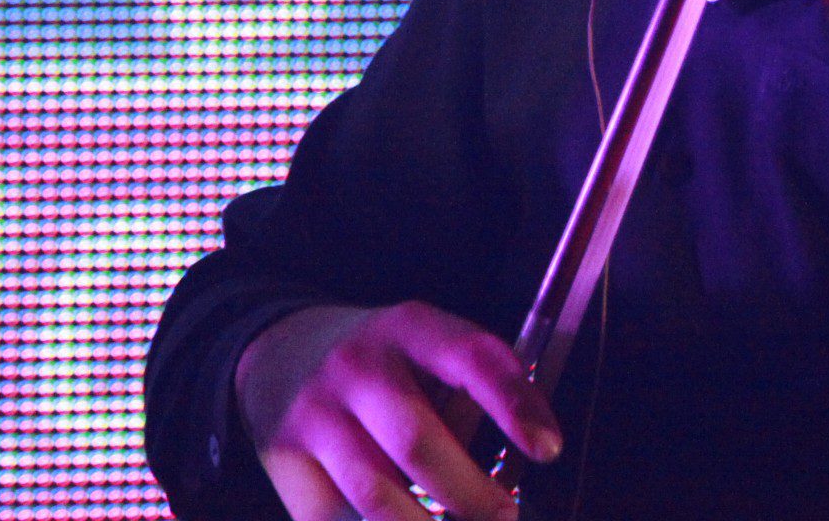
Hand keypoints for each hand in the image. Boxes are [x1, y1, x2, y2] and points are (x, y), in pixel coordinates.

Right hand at [234, 301, 561, 520]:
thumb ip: (469, 388)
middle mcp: (357, 367)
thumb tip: (530, 453)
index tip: (548, 448)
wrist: (280, 351)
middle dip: (471, 495)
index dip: (514, 403)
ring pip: (376, 496)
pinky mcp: (282, 458)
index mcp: (408, 327)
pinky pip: (332, 518)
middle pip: (418, 443)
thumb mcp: (424, 347)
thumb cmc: (381, 362)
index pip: (470, 357)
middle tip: (504, 516)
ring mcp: (314, 414)